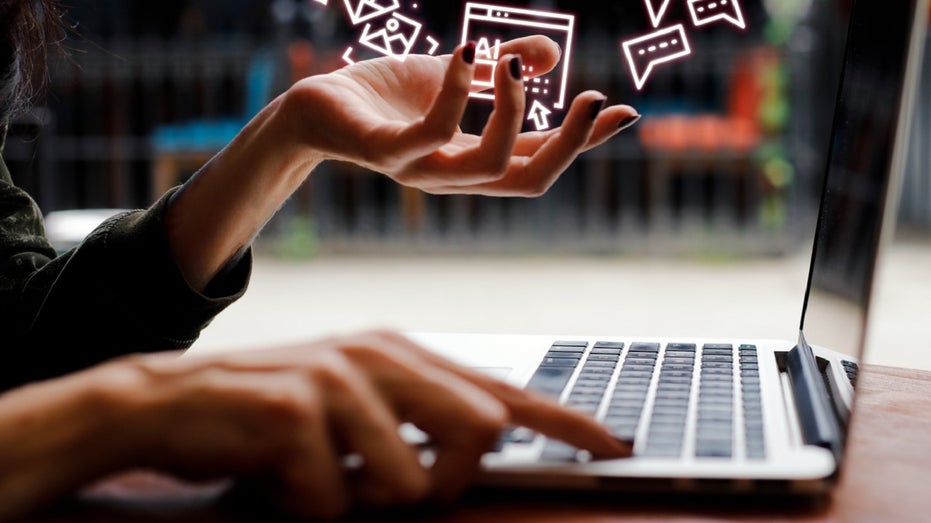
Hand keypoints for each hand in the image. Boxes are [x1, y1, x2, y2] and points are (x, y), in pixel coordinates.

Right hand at [95, 331, 629, 518]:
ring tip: (314, 473)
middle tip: (378, 483)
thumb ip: (418, 420)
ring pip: (408, 483)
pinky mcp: (295, 408)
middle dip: (442, 482)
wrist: (168, 403)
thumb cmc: (272, 416)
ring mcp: (339, 377)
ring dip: (361, 500)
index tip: (615, 444)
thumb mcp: (354, 409)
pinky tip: (276, 476)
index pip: (502, 393)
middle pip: (477, 433)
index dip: (564, 421)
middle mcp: (381, 356)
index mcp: (402, 355)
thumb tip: (485, 441)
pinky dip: (306, 506)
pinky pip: (334, 500)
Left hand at [282, 36, 638, 195]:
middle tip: (591, 96)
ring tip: (514, 65)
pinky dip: (457, 91)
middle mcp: (454, 175)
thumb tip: (549, 58)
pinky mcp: (384, 152)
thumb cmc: (387, 96)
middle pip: (529, 179)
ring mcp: (420, 169)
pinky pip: (432, 133)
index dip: (584, 141)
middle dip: (570, 143)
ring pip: (490, 165)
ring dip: (515, 114)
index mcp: (474, 161)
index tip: (624, 111)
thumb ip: (501, 71)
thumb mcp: (454, 75)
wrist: (315, 106)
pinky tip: (466, 50)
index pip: (540, 161)